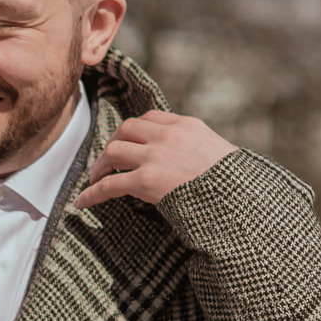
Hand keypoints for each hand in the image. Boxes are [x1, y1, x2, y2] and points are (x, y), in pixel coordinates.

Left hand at [75, 110, 237, 209]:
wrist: (239, 198)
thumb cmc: (232, 182)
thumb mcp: (217, 152)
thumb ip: (196, 147)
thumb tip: (187, 157)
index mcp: (186, 126)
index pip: (151, 117)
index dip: (135, 130)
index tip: (128, 142)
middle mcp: (168, 136)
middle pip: (126, 129)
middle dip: (113, 143)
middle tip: (107, 162)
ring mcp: (155, 156)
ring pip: (113, 151)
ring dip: (100, 166)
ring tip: (95, 180)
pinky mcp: (146, 180)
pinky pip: (109, 185)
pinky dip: (91, 194)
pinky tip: (81, 203)